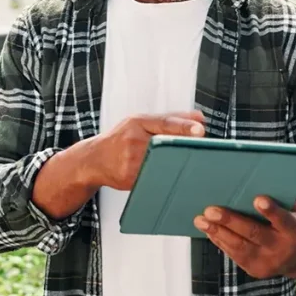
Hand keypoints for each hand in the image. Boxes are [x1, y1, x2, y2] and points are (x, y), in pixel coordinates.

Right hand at [87, 111, 205, 190]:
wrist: (94, 159)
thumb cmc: (121, 139)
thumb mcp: (141, 122)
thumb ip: (171, 119)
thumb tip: (199, 116)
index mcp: (138, 122)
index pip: (165, 123)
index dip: (184, 126)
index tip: (200, 130)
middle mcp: (133, 140)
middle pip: (165, 144)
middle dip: (183, 148)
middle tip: (200, 151)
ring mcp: (130, 160)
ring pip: (161, 164)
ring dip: (177, 165)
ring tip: (188, 165)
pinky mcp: (129, 178)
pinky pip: (152, 178)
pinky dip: (165, 178)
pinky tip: (172, 178)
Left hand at [194, 196, 295, 279]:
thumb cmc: (292, 225)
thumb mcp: (295, 211)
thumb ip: (282, 199)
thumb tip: (259, 179)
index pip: (283, 220)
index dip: (271, 211)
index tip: (257, 199)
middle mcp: (282, 249)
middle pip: (254, 234)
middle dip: (231, 221)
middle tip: (211, 210)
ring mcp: (267, 262)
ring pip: (239, 246)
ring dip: (217, 232)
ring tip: (200, 220)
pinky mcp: (254, 270)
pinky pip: (234, 254)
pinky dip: (219, 240)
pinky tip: (208, 229)